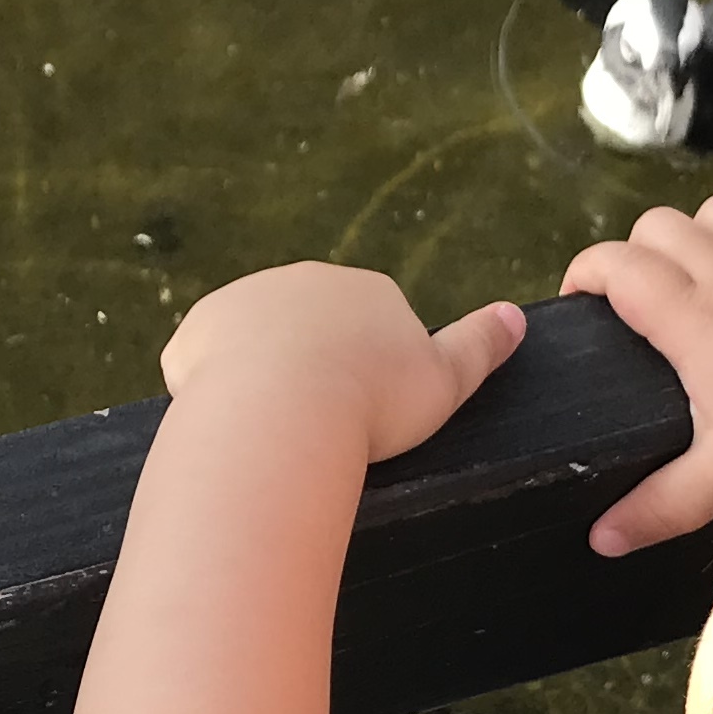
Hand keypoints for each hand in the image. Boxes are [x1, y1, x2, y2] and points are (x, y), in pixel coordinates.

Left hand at [160, 262, 524, 464]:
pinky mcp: (196, 331)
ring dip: (264, 381)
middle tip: (323, 430)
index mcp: (367, 289)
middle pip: (312, 331)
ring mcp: (244, 301)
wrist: (282, 412)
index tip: (368, 417)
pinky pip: (204, 363)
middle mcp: (304, 280)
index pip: (373, 327)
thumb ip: (480, 346)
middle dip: (316, 373)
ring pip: (257, 345)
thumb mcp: (446, 382)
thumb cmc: (373, 404)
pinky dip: (215, 392)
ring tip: (276, 433)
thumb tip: (516, 316)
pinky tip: (233, 424)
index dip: (371, 376)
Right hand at [561, 195, 712, 552]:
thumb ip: (656, 505)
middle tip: (640, 301)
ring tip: (702, 277)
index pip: (616, 265)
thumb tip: (601, 538)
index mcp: (694, 321)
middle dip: (637, 254)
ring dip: (698, 234)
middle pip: (657, 226)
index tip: (580, 301)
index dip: (585, 272)